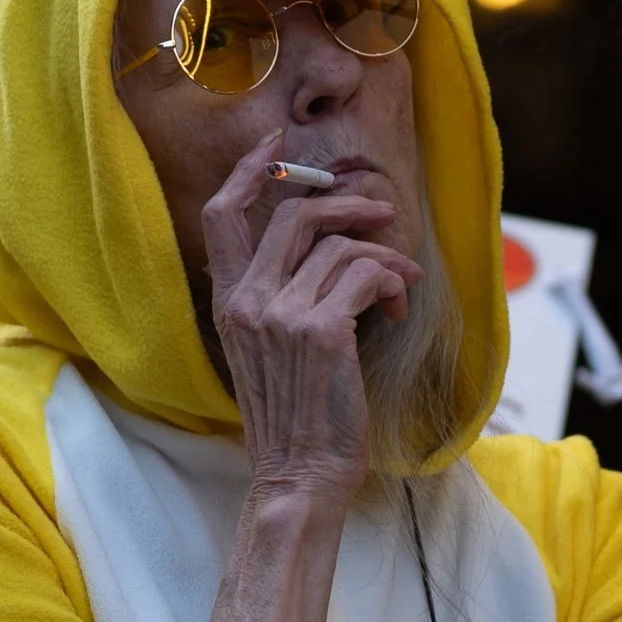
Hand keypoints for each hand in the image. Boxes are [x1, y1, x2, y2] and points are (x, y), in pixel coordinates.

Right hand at [200, 132, 422, 507]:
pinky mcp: (321, 330)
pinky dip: (391, 283)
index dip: (251, 169)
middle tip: (384, 216)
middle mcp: (247, 300)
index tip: (280, 145)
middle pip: (294, 213)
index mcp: (228, 302)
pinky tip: (396, 310)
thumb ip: (280, 301)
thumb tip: (328, 254)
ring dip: (384, 258)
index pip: (222, 214)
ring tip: (399, 288)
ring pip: (341, 246)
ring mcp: (281, 313)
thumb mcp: (269, 352)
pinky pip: (366, 274)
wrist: (300, 476)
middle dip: (348, 205)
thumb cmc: (295, 420)